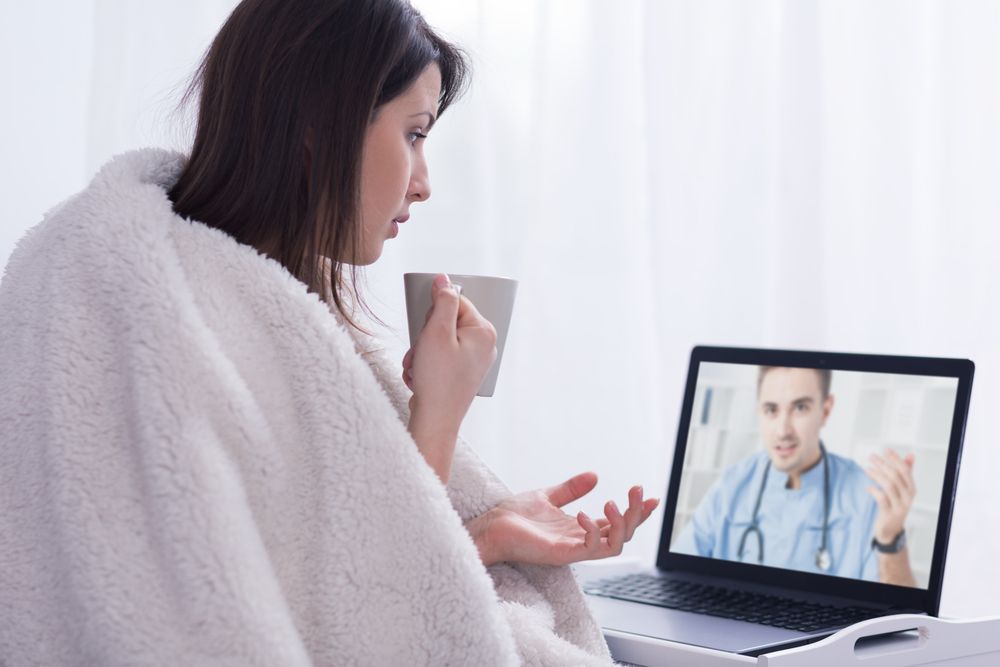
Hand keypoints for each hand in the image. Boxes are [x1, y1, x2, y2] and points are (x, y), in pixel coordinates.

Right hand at [405, 274, 496, 480]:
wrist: (435, 421)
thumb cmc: (438, 379)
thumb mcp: (437, 332)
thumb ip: (442, 301)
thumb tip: (444, 279)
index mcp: (484, 332)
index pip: (456, 302)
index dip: (434, 313)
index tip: (426, 328)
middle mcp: (484, 345)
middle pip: (445, 323)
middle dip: (424, 337)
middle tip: (420, 352)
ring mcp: (473, 362)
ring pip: (437, 342)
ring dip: (420, 353)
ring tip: (418, 368)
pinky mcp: (461, 374)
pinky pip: (438, 359)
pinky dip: (425, 366)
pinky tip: (421, 378)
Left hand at [465, 472, 659, 566]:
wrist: (489, 526)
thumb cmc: (514, 516)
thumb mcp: (548, 495)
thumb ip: (571, 489)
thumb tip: (595, 476)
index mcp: (580, 529)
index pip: (617, 523)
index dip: (637, 511)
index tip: (652, 496)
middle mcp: (580, 541)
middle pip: (623, 535)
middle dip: (636, 514)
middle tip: (638, 491)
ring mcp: (572, 549)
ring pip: (614, 546)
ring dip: (621, 525)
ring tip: (615, 502)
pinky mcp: (560, 555)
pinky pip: (588, 549)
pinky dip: (593, 531)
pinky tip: (585, 514)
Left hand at [866, 448, 915, 543]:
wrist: (891, 529)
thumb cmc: (895, 505)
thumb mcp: (902, 489)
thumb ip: (906, 472)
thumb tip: (910, 455)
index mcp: (911, 488)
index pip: (905, 470)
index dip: (895, 458)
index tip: (885, 449)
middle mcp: (908, 496)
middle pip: (896, 476)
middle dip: (883, 464)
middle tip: (872, 457)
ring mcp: (900, 505)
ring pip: (889, 485)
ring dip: (876, 475)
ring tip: (867, 469)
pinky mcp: (890, 513)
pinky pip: (882, 499)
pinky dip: (874, 491)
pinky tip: (868, 488)